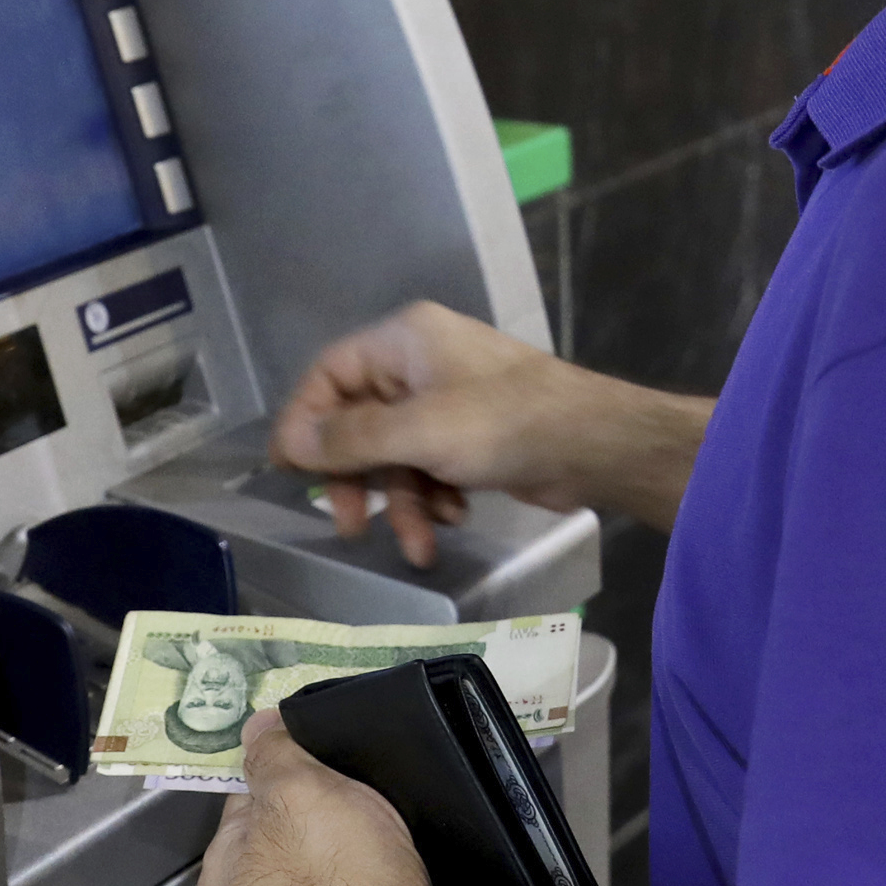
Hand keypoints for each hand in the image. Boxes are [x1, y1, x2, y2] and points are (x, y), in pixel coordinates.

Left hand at [196, 708, 459, 885]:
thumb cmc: (344, 879)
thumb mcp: (301, 792)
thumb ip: (273, 755)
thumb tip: (255, 726)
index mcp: (222, 872)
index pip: (248, 798)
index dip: (290, 773)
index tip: (327, 768)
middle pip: (286, 835)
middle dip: (321, 816)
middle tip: (363, 802)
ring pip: (323, 871)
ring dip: (351, 853)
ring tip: (386, 839)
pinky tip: (394, 878)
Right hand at [271, 300, 706, 562]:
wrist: (595, 444)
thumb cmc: (504, 424)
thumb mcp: (419, 432)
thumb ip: (351, 439)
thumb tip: (290, 444)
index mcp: (404, 341)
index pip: (330, 374)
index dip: (305, 422)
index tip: (291, 472)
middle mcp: (421, 364)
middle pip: (360, 422)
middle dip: (359, 479)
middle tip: (352, 524)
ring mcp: (448, 401)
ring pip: (396, 455)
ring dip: (403, 503)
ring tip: (420, 543)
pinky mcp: (472, 437)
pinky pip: (429, 467)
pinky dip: (433, 498)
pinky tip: (453, 518)